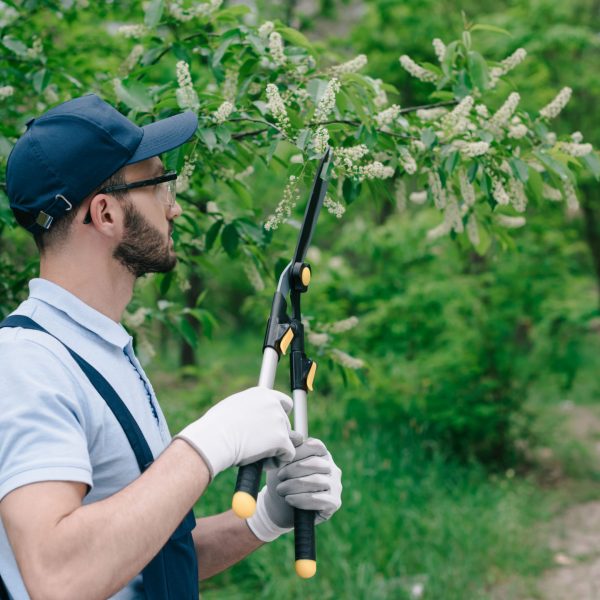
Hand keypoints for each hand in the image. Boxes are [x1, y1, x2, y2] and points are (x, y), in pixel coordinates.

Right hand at [175, 386, 295, 480]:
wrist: (214, 438)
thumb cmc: (215, 426)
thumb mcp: (233, 407)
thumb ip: (249, 409)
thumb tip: (253, 419)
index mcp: (261, 394)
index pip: (284, 402)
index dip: (280, 416)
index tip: (272, 427)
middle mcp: (273, 404)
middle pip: (285, 423)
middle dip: (275, 436)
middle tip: (259, 447)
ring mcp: (279, 420)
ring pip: (287, 440)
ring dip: (275, 450)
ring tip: (258, 456)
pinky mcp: (281, 439)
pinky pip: (288, 454)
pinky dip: (278, 462)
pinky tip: (263, 464)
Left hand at [246, 437, 342, 541]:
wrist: (281, 506)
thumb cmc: (282, 479)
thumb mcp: (280, 462)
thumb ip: (286, 447)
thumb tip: (291, 436)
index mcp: (321, 453)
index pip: (315, 445)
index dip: (297, 452)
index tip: (281, 462)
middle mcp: (332, 467)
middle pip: (316, 463)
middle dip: (293, 470)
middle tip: (280, 477)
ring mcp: (335, 485)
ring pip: (317, 481)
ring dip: (294, 485)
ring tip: (281, 490)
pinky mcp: (335, 502)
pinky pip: (320, 499)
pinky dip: (301, 499)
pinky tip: (289, 499)